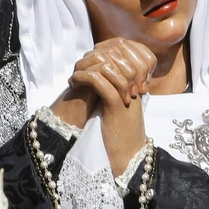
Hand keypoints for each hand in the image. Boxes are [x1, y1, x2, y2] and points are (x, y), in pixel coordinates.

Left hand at [50, 39, 155, 175]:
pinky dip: (85, 78)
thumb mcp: (118, 108)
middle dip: (95, 57)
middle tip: (78, 65)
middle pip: (118, 57)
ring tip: (74, 75)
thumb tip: (98, 74)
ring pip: (110, 67)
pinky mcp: (117, 106)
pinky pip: (101, 83)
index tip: (87, 60)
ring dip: (87, 67)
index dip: (105, 52)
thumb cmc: (120, 135)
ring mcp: (126, 95)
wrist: (128, 157)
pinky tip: (74, 82)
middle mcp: (133, 87)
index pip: (126, 55)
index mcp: (134, 86)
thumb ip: (113, 90)